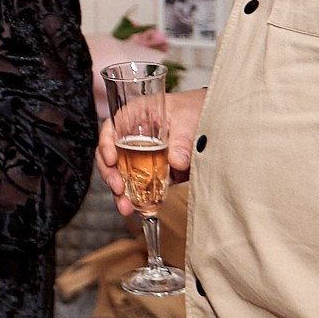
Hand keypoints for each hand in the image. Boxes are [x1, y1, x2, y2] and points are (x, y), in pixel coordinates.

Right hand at [96, 86, 207, 215]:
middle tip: (118, 188)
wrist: (212, 118)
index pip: (111, 127)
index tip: (112, 159)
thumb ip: (182, 140)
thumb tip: (176, 161)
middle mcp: (132, 135)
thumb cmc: (194, 109)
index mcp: (135, 115)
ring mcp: (139, 154)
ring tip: (126, 207)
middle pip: (109, 154)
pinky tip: (138, 208)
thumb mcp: (188, 120)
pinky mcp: (150, 170)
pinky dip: (135, 198)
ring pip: (120, 173)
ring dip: (120, 192)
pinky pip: (137, 184)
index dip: (106, 143)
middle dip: (110, 174)